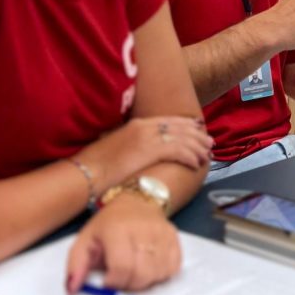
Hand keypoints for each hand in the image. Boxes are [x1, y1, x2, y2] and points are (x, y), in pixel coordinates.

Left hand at [65, 196, 181, 293]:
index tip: (108, 281)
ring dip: (145, 281)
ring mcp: (162, 234)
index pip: (121, 268)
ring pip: (158, 275)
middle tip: (120, 278)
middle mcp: (143, 230)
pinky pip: (172, 270)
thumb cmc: (109, 225)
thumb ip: (76, 267)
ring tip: (134, 270)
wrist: (136, 202)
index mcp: (117, 229)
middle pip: (141, 275)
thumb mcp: (84, 240)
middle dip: (129, 285)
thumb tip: (71, 292)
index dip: (114, 283)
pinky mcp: (175, 238)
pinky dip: (160, 275)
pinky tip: (149, 266)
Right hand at [77, 115, 212, 194]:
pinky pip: (178, 151)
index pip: (168, 121)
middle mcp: (144, 127)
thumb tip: (139, 153)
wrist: (85, 172)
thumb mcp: (116, 147)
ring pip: (182, 138)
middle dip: (197, 136)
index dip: (186, 126)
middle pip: (179, 127)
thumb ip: (130, 144)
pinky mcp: (149, 150)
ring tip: (206, 156)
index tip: (198, 131)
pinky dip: (190, 157)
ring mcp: (147, 137)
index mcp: (136, 125)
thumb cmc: (96, 166)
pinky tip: (196, 164)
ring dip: (197, 148)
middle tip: (209, 143)